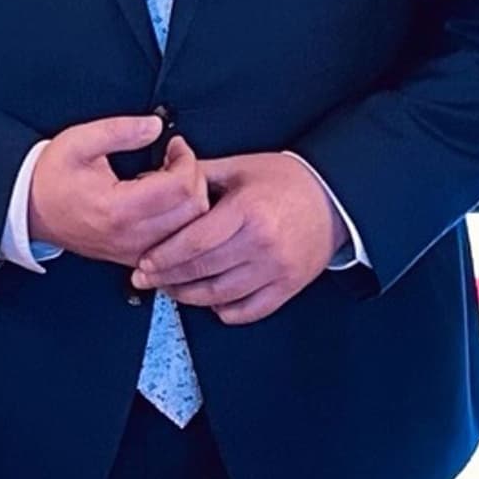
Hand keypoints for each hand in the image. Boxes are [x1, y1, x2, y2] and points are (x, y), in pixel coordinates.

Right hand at [24, 116, 206, 266]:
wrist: (31, 210)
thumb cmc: (52, 178)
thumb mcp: (79, 141)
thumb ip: (120, 130)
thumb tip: (155, 126)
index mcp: (117, 209)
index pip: (181, 187)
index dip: (187, 159)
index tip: (176, 145)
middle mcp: (130, 236)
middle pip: (194, 210)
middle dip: (194, 177)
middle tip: (176, 160)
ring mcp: (134, 252)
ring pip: (190, 230)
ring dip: (190, 200)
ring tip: (169, 180)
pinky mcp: (135, 258)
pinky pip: (176, 245)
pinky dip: (181, 222)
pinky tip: (164, 203)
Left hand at [128, 151, 344, 326]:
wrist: (333, 199)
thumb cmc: (286, 182)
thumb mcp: (240, 167)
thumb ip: (198, 173)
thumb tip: (160, 174)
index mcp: (248, 211)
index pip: (194, 243)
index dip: (163, 256)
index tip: (144, 262)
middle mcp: (262, 244)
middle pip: (201, 271)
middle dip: (166, 278)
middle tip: (146, 278)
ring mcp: (276, 270)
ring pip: (219, 296)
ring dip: (188, 296)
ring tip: (171, 288)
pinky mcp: (287, 288)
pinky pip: (246, 310)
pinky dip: (222, 310)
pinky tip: (208, 299)